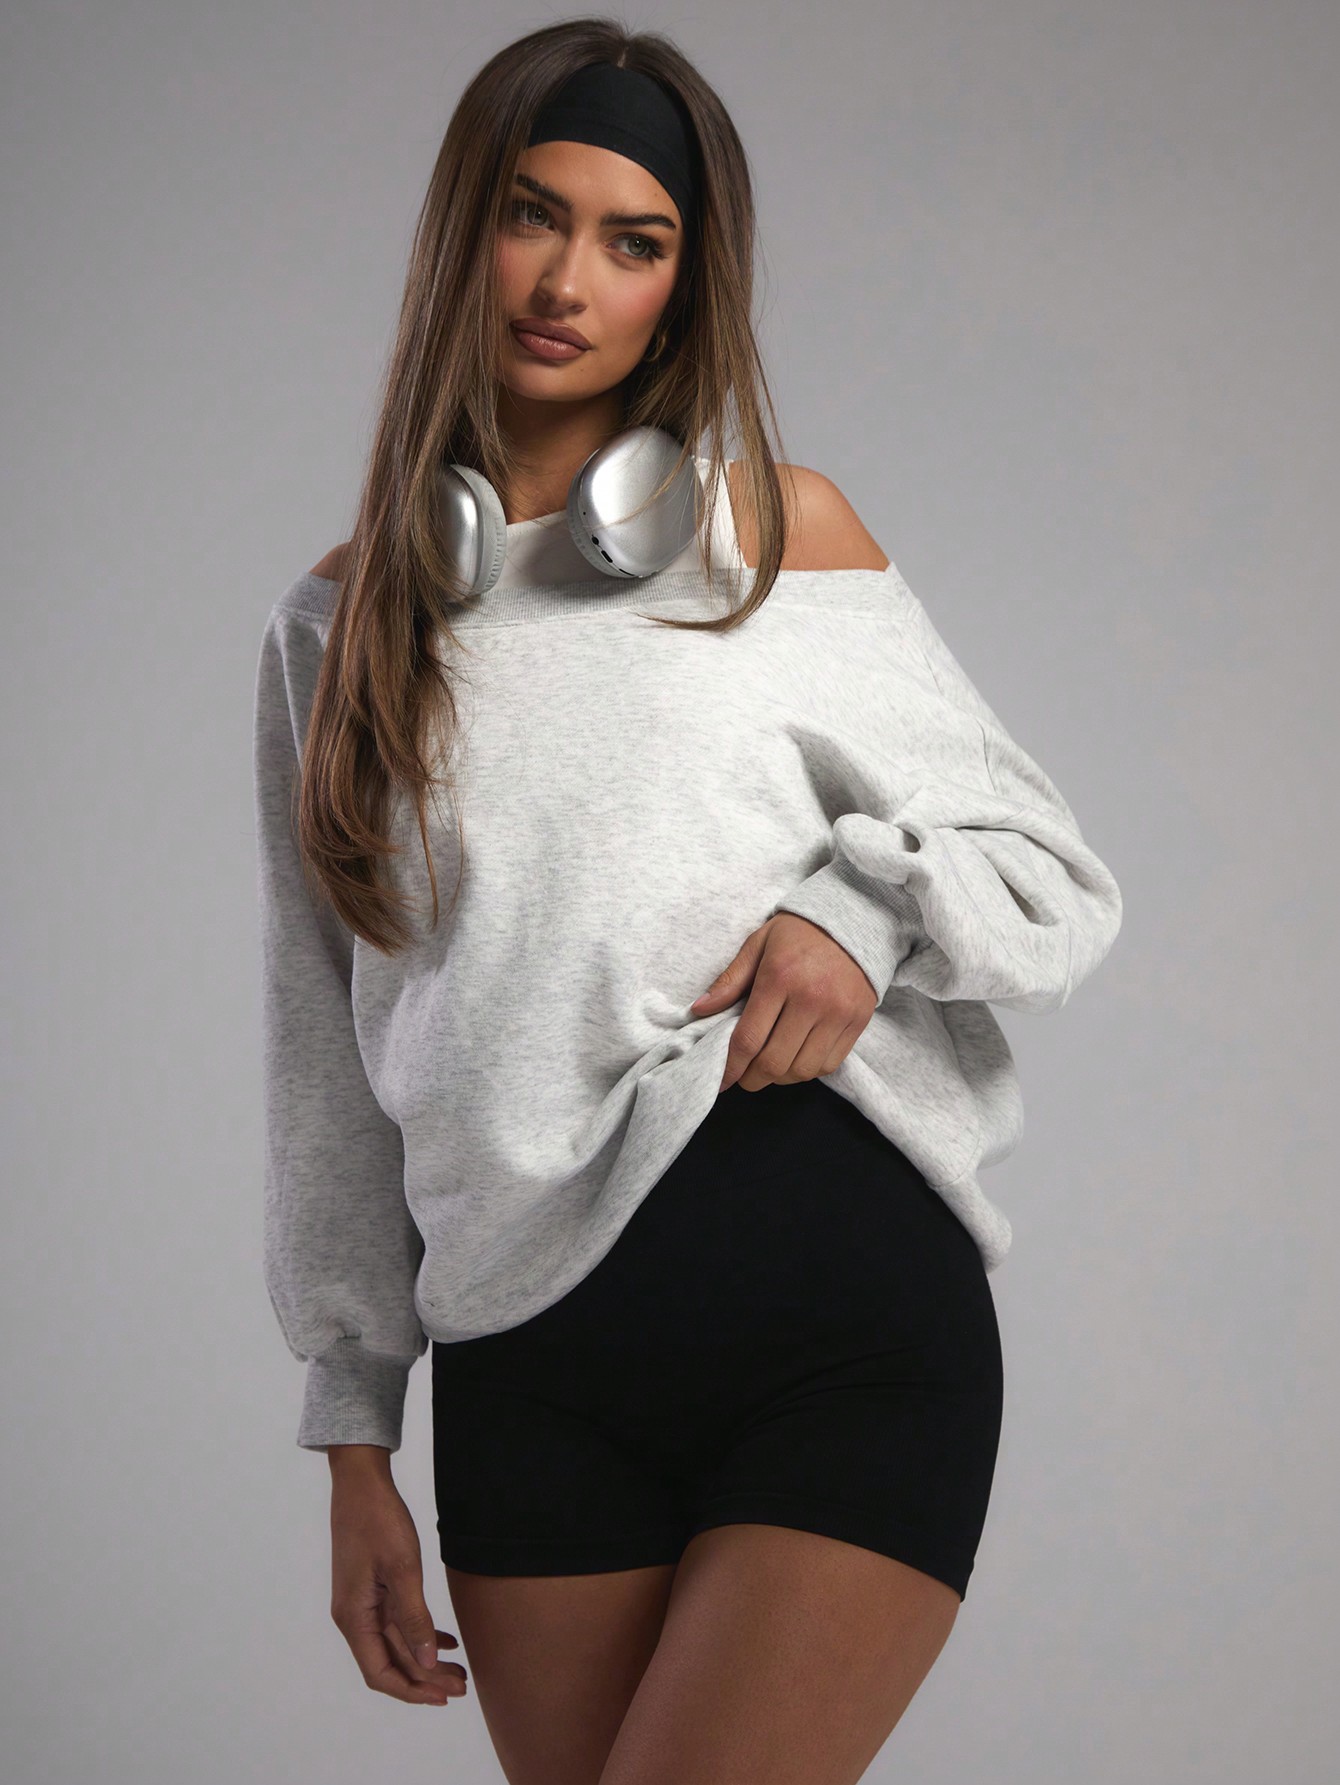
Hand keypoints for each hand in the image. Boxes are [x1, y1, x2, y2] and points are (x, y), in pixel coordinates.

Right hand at [328, 1458, 468, 1706]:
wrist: (361, 1483)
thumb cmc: (378, 1521)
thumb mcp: (402, 1569)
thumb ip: (413, 1618)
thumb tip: (425, 1663)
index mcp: (354, 1618)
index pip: (380, 1672)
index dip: (411, 1690)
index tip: (442, 1698)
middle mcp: (354, 1617)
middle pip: (390, 1662)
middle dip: (425, 1679)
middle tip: (462, 1687)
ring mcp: (363, 1602)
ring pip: (396, 1643)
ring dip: (426, 1659)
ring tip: (460, 1671)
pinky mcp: (373, 1588)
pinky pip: (397, 1622)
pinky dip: (421, 1634)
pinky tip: (447, 1641)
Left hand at [689, 912, 878, 1093]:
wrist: (855, 920)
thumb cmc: (799, 933)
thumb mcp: (758, 944)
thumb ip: (730, 980)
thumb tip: (699, 1010)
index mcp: (779, 978)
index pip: (748, 1038)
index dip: (731, 1067)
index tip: (721, 1081)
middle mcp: (811, 999)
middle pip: (774, 1062)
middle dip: (752, 1078)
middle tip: (744, 1076)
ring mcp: (838, 1013)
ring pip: (802, 1070)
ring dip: (780, 1078)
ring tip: (770, 1067)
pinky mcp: (857, 1021)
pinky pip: (829, 1064)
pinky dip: (808, 1071)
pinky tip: (796, 1059)